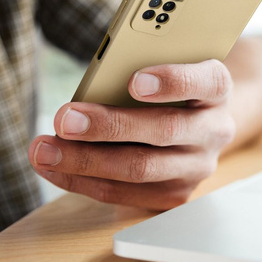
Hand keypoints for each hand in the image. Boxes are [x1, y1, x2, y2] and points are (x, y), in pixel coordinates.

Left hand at [28, 59, 235, 209]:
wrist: (199, 122)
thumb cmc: (171, 88)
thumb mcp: (168, 67)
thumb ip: (141, 69)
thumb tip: (91, 89)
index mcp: (216, 88)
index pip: (206, 81)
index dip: (172, 81)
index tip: (133, 81)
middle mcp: (214, 129)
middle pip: (165, 130)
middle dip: (109, 126)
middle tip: (66, 119)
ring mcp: (198, 165)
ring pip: (141, 168)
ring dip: (86, 160)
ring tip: (45, 148)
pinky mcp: (176, 193)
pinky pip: (127, 193)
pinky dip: (85, 181)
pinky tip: (57, 167)